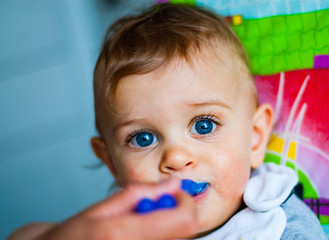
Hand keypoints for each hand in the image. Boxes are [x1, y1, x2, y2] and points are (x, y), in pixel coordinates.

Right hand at [34, 179, 196, 239]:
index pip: (183, 220)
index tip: (173, 193)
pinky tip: (139, 232)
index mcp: (126, 233)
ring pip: (176, 238)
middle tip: (151, 208)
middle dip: (174, 213)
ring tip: (139, 222)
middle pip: (184, 231)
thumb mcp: (102, 208)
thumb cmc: (73, 235)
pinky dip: (159, 233)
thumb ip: (140, 194)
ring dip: (166, 224)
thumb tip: (173, 184)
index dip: (185, 203)